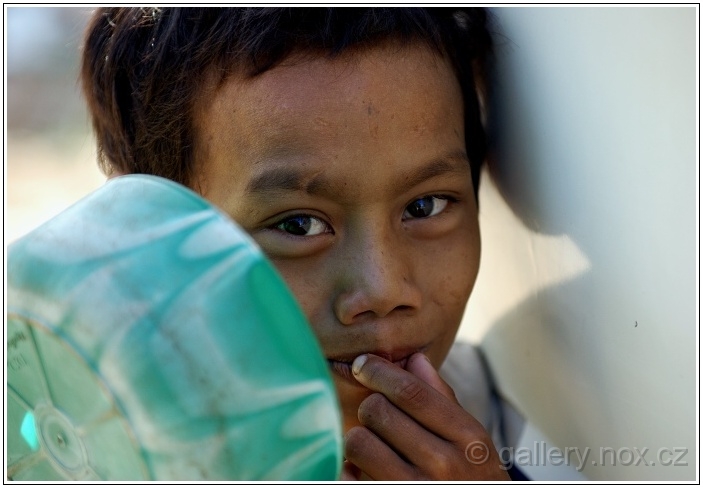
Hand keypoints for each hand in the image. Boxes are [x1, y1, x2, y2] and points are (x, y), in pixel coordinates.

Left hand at [342, 352, 509, 479]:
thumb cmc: (472, 480)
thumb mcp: (472, 443)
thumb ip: (443, 401)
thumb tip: (415, 359)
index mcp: (467, 438)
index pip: (411, 392)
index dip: (379, 372)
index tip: (363, 364)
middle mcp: (444, 465)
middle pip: (378, 411)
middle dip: (370, 407)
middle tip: (376, 418)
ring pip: (359, 442)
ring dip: (358, 439)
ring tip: (371, 446)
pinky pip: (349, 476)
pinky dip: (348, 470)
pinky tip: (362, 471)